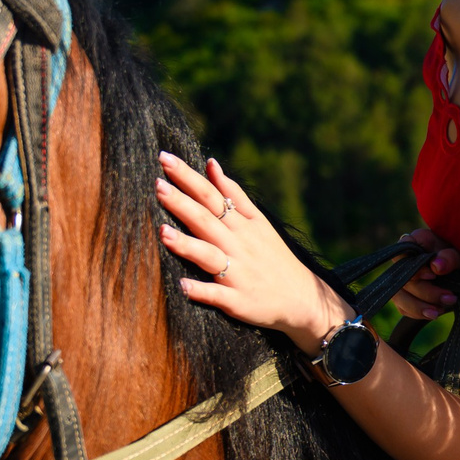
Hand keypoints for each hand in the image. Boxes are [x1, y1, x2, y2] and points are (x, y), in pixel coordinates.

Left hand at [155, 153, 350, 345]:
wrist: (302, 298)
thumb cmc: (273, 256)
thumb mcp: (258, 221)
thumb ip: (234, 193)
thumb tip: (211, 164)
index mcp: (241, 224)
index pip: (211, 195)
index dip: (188, 178)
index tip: (165, 159)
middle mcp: (238, 245)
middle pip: (206, 220)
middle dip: (181, 203)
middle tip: (157, 185)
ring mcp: (237, 273)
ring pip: (209, 256)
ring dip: (186, 245)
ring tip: (162, 232)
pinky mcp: (238, 301)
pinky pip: (218, 295)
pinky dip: (201, 291)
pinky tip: (183, 286)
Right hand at [391, 228, 459, 320]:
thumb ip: (450, 257)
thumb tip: (437, 266)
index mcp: (416, 242)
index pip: (402, 254)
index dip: (414, 268)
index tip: (433, 276)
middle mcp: (405, 260)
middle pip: (403, 279)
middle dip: (425, 292)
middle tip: (449, 298)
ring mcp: (402, 278)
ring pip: (399, 296)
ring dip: (418, 307)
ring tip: (438, 312)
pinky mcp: (406, 294)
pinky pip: (403, 308)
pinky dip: (418, 313)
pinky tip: (434, 313)